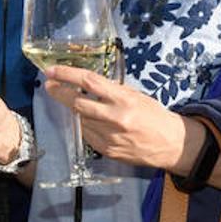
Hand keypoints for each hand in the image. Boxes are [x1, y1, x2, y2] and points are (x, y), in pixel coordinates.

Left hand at [42, 64, 188, 171]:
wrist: (171, 144)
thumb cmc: (154, 116)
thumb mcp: (136, 96)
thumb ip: (112, 90)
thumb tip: (87, 83)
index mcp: (123, 99)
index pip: (89, 82)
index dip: (67, 75)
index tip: (52, 70)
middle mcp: (115, 118)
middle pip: (77, 103)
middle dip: (59, 93)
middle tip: (50, 85)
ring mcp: (109, 137)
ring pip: (81, 119)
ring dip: (76, 110)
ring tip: (79, 103)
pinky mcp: (107, 151)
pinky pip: (88, 135)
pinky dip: (86, 126)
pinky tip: (93, 122)